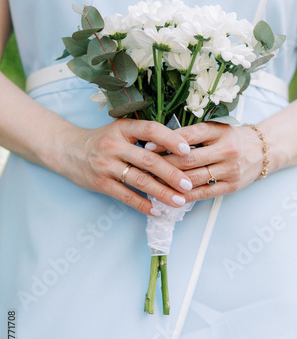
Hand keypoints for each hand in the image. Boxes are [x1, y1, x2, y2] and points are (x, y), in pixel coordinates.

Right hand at [59, 118, 193, 214]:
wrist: (67, 150)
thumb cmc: (102, 140)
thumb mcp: (120, 130)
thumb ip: (143, 136)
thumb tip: (178, 149)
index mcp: (123, 128)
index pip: (150, 130)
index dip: (170, 139)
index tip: (188, 150)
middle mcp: (114, 145)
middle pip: (148, 160)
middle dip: (171, 174)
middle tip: (188, 184)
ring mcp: (106, 165)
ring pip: (139, 180)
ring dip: (161, 192)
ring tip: (178, 201)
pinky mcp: (100, 182)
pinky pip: (125, 195)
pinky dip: (142, 204)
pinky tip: (156, 210)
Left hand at [153, 122, 264, 201]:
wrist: (263, 150)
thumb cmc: (232, 138)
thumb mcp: (216, 129)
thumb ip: (193, 134)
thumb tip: (160, 140)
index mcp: (219, 131)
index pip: (188, 136)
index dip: (165, 142)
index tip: (147, 146)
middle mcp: (226, 150)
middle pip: (188, 159)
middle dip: (163, 164)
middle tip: (144, 167)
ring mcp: (230, 169)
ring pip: (194, 178)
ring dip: (171, 182)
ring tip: (152, 182)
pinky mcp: (231, 186)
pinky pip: (204, 192)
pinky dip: (186, 196)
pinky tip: (171, 196)